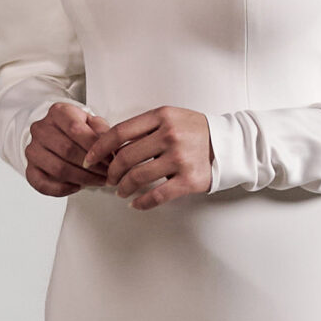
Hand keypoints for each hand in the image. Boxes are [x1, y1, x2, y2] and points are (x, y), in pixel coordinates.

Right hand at [26, 101, 109, 197]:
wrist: (57, 136)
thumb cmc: (78, 131)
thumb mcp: (93, 124)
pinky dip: (62, 189)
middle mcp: (40, 129)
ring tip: (97, 181)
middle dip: (91, 166)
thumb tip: (111, 148)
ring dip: (82, 179)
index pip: (75, 129)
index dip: (95, 147)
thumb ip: (103, 132)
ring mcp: (32, 149)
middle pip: (67, 150)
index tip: (110, 160)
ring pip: (58, 168)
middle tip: (107, 175)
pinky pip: (43, 184)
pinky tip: (77, 187)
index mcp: (57, 112)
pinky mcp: (29, 169)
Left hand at [84, 105, 214, 208]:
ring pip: (138, 177)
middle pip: (125, 157)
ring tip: (121, 191)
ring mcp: (180, 158)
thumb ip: (145, 126)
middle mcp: (170, 135)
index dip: (99, 147)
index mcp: (162, 116)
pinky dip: (142, 202)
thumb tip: (109, 139)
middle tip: (110, 179)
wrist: (230, 144)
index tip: (90, 158)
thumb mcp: (171, 117)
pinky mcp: (189, 180)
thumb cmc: (196, 132)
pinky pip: (158, 195)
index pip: (120, 132)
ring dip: (124, 187)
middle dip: (112, 172)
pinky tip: (136, 204)